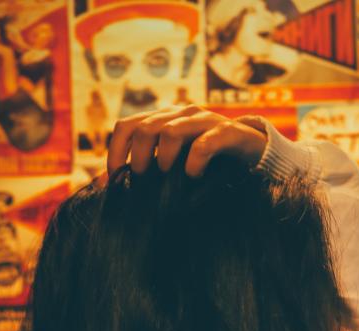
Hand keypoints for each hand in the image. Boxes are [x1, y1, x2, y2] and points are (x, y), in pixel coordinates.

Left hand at [106, 106, 267, 177]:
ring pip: (171, 130)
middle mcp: (181, 115)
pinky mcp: (230, 133)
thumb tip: (103, 187)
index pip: (127, 126)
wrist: (255, 159)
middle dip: (139, 157)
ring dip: (164, 158)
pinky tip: (194, 177)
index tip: (116, 178)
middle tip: (145, 180)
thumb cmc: (209, 166)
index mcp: (164, 120)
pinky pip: (206, 142)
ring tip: (169, 177)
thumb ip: (143, 171)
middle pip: (145, 127)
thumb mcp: (173, 168)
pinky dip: (194, 161)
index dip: (115, 151)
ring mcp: (206, 121)